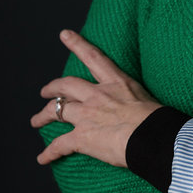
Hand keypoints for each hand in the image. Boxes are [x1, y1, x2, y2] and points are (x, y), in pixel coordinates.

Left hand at [30, 29, 161, 166]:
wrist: (152, 136)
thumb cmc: (156, 119)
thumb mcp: (145, 97)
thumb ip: (132, 98)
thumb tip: (137, 107)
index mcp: (116, 82)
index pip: (93, 57)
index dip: (77, 44)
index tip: (65, 34)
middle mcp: (97, 95)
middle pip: (66, 85)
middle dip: (52, 87)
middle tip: (45, 91)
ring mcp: (87, 115)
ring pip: (56, 111)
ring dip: (42, 116)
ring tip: (36, 121)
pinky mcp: (81, 137)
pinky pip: (58, 145)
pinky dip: (48, 153)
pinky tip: (42, 158)